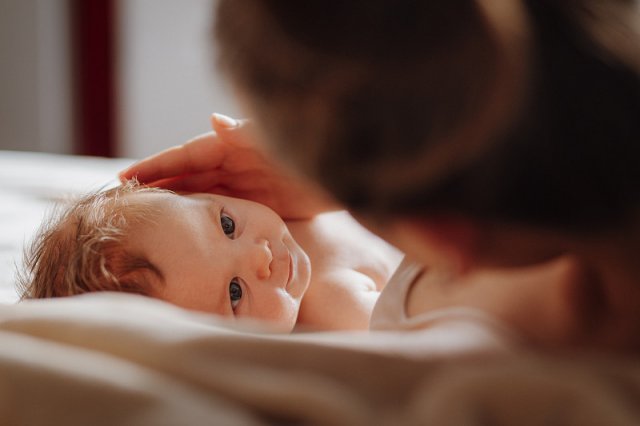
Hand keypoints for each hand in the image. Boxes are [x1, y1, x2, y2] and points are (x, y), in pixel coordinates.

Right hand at [119, 114, 336, 219]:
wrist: (344, 172)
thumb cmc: (308, 147)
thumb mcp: (274, 137)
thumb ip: (244, 133)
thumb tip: (213, 119)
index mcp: (230, 147)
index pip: (184, 157)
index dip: (155, 167)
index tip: (125, 178)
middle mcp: (233, 166)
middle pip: (187, 179)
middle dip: (159, 190)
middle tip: (127, 207)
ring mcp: (246, 187)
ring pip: (202, 198)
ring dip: (178, 207)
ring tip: (149, 222)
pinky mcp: (262, 207)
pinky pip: (225, 214)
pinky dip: (205, 220)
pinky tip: (190, 232)